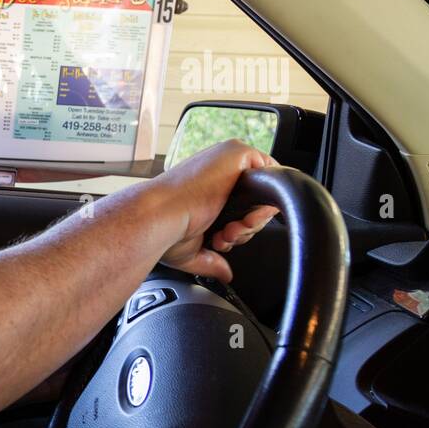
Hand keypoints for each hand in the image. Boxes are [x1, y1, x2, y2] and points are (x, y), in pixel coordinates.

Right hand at [147, 139, 279, 282]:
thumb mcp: (193, 247)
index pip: (240, 207)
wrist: (157, 219)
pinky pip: (271, 176)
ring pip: (263, 195)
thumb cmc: (164, 229)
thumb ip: (213, 259)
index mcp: (206, 188)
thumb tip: (226, 273)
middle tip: (226, 236)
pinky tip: (238, 219)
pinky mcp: (238, 154)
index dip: (238, 228)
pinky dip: (261, 204)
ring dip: (250, 223)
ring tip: (227, 232)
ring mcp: (228, 162)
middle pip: (255, 203)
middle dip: (245, 228)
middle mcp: (217, 172)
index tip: (221, 240)